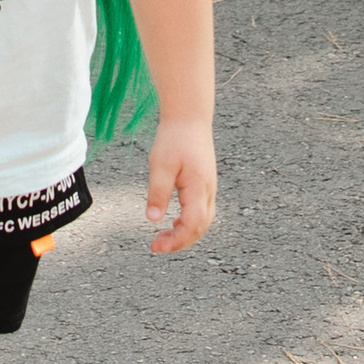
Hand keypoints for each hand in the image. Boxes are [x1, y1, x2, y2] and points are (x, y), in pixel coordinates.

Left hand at [144, 117, 216, 253]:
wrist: (189, 116)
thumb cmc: (174, 138)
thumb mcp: (160, 165)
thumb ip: (158, 193)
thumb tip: (153, 219)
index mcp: (199, 189)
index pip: (192, 226)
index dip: (175, 241)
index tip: (155, 247)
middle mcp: (208, 191)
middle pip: (200, 228)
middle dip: (180, 242)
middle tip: (157, 246)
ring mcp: (209, 188)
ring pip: (203, 221)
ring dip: (186, 233)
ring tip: (165, 237)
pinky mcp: (206, 183)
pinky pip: (202, 211)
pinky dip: (190, 222)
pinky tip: (175, 221)